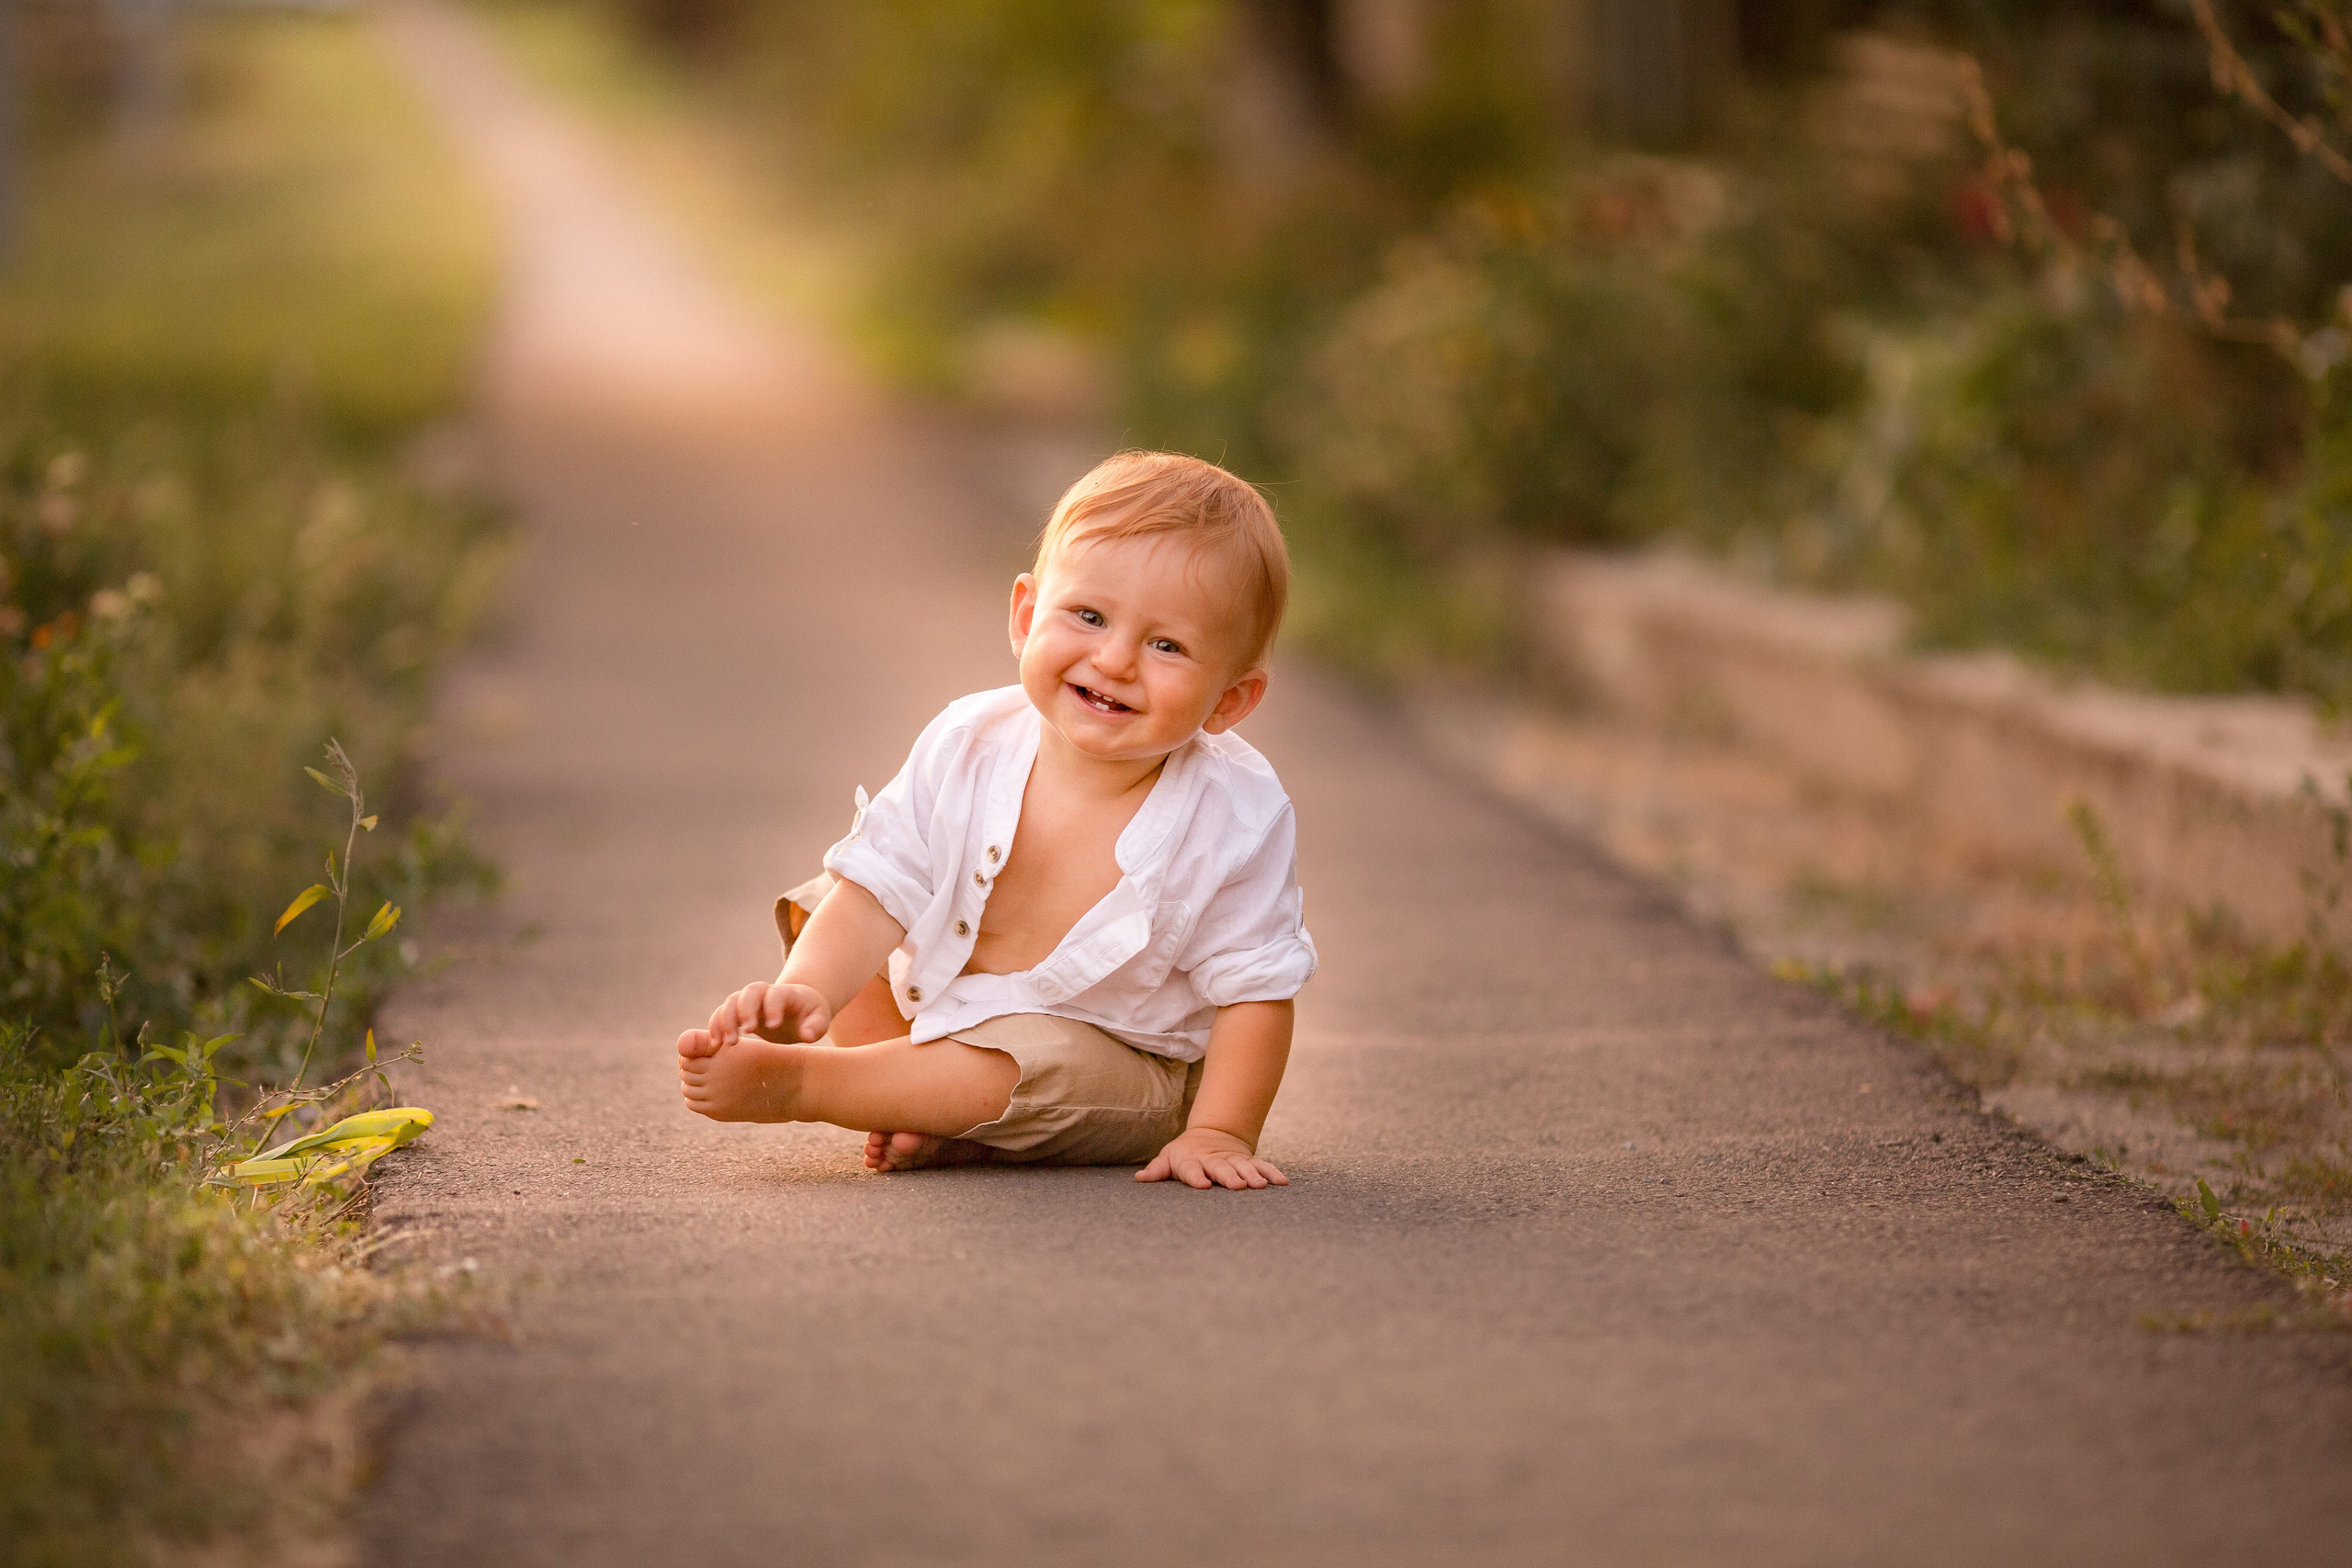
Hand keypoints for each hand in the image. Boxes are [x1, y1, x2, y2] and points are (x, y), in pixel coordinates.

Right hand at [686, 980, 831, 1055]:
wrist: (797, 1009)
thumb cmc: (810, 1015)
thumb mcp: (819, 1019)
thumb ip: (816, 1026)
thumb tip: (807, 1035)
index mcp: (786, 993)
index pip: (776, 994)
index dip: (773, 1007)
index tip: (774, 1026)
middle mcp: (764, 993)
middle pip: (749, 992)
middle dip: (745, 1011)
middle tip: (747, 1033)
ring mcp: (749, 1001)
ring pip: (731, 1002)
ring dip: (726, 1020)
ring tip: (728, 1042)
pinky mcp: (738, 1012)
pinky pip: (721, 1013)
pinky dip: (716, 1026)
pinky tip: (716, 1044)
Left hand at [1136, 1126, 1287, 1190]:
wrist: (1211, 1135)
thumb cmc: (1185, 1153)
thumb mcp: (1168, 1158)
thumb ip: (1157, 1170)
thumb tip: (1139, 1179)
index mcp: (1192, 1161)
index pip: (1192, 1170)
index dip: (1196, 1177)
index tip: (1203, 1185)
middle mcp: (1214, 1161)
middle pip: (1222, 1169)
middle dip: (1230, 1176)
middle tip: (1239, 1186)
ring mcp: (1233, 1160)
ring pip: (1244, 1167)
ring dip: (1253, 1176)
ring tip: (1260, 1186)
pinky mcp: (1248, 1161)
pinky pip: (1262, 1166)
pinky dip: (1272, 1173)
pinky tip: (1282, 1182)